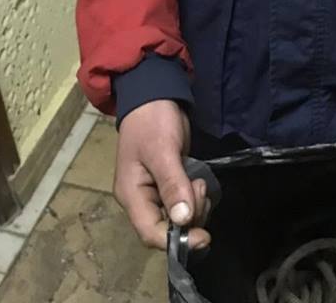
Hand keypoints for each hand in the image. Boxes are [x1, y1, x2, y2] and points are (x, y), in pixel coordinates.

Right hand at [113, 99, 211, 250]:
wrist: (154, 94)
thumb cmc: (153, 121)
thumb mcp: (163, 150)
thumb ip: (172, 184)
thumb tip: (183, 221)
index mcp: (132, 195)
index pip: (150, 233)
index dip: (175, 240)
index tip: (203, 236)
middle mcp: (141, 199)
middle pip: (167, 229)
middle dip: (190, 216)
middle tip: (199, 187)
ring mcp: (155, 192)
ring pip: (178, 218)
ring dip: (195, 206)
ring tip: (198, 181)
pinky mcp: (168, 184)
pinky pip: (183, 204)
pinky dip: (194, 198)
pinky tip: (198, 181)